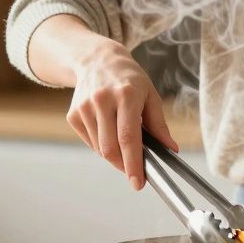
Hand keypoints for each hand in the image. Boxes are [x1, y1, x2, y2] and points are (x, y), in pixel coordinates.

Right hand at [66, 38, 177, 189]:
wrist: (97, 60)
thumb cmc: (129, 79)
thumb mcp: (150, 95)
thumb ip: (159, 124)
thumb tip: (170, 149)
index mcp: (125, 95)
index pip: (128, 137)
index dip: (133, 163)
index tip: (138, 182)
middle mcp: (102, 100)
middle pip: (110, 148)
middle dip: (124, 165)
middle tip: (134, 171)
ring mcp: (84, 108)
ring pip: (100, 148)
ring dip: (114, 154)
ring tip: (123, 140)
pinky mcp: (73, 115)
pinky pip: (90, 142)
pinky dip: (102, 145)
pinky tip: (108, 130)